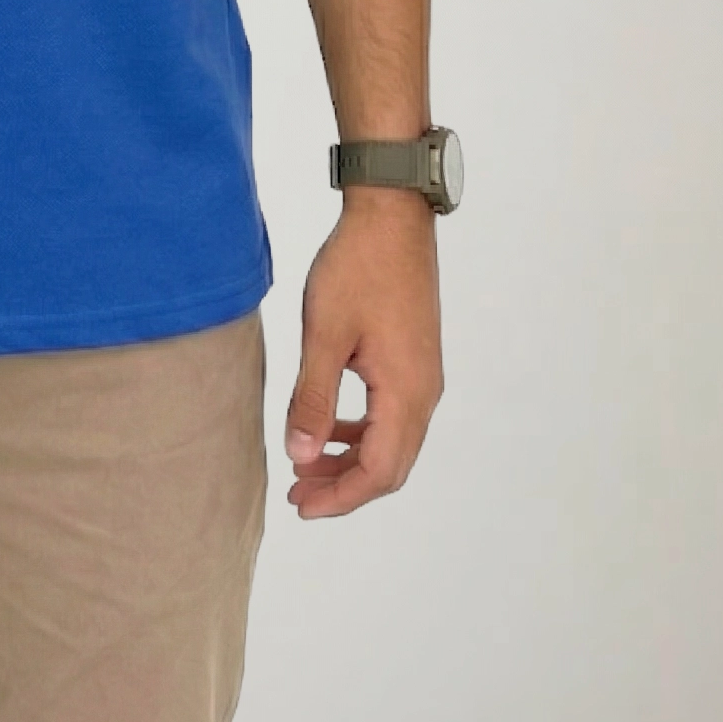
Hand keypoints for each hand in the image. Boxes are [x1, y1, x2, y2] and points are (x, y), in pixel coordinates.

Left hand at [283, 191, 443, 519]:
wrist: (391, 216)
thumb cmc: (357, 268)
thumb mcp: (325, 334)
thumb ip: (314, 399)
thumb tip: (300, 457)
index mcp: (406, 393)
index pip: (380, 471)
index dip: (341, 497)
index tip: (300, 505)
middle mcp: (424, 392)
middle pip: (391, 465)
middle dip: (344, 486)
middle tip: (298, 494)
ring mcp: (423, 376)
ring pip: (392, 441)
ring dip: (351, 458)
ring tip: (305, 463)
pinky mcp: (415, 359)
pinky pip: (392, 414)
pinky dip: (361, 430)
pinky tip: (329, 424)